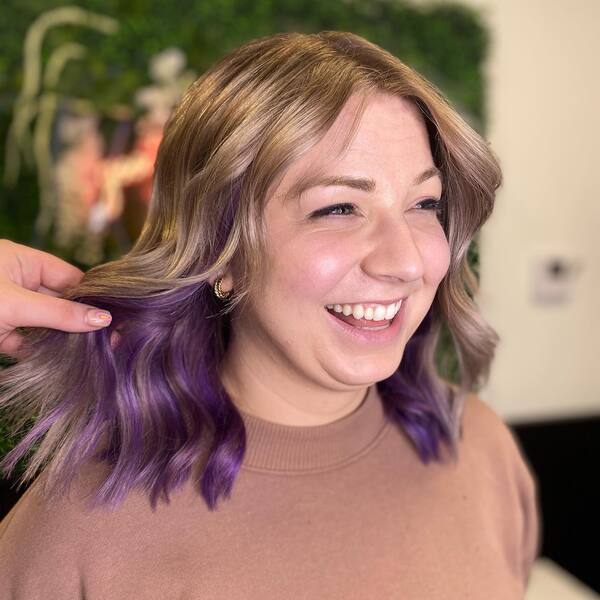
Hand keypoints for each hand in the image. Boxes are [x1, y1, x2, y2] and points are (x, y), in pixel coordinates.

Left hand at [0, 239, 111, 357]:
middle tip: (109, 339)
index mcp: (21, 261)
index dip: (91, 295)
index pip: (68, 277)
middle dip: (78, 320)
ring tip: (90, 351)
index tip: (113, 316)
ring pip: (43, 323)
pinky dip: (38, 351)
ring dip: (61, 338)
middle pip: (59, 301)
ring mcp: (6, 307)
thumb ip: (59, 313)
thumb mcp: (16, 305)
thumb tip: (103, 319)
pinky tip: (59, 360)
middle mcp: (16, 282)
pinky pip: (25, 341)